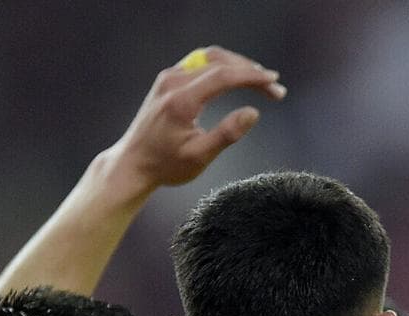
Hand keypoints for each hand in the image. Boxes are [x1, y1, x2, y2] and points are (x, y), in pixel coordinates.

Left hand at [106, 46, 285, 193]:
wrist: (133, 163)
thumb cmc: (166, 165)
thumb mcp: (199, 157)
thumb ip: (227, 134)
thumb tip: (253, 112)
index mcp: (181, 100)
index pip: (223, 76)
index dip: (252, 77)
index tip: (274, 82)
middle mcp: (173, 82)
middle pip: (218, 61)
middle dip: (250, 71)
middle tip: (275, 88)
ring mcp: (169, 77)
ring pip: (210, 58)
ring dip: (238, 65)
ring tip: (261, 81)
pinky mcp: (169, 79)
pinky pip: (200, 63)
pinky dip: (223, 66)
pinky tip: (238, 78)